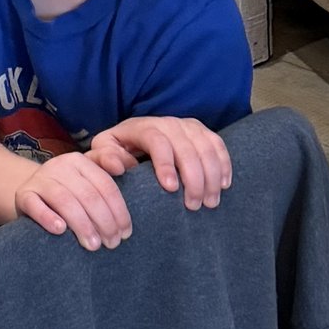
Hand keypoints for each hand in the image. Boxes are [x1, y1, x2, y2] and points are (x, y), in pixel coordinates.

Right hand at [11, 151, 135, 250]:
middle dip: (104, 222)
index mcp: (80, 160)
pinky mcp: (23, 194)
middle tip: (112, 244)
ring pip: (64, 200)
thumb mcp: (89, 179)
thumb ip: (109, 168)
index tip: (126, 233)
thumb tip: (126, 165)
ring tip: (93, 246)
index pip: (105, 185)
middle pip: (87, 194)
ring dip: (82, 225)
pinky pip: (35, 205)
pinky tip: (60, 230)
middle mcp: (59, 165)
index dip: (118, 211)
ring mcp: (39, 179)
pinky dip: (48, 217)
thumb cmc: (70, 192)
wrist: (31, 195)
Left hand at [91, 116, 233, 209]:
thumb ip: (105, 157)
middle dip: (194, 178)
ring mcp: (186, 126)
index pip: (157, 140)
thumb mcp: (105, 151)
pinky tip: (223, 185)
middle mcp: (166, 122)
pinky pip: (218, 145)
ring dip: (212, 176)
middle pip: (186, 146)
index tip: (171, 189)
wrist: (134, 137)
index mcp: (141, 126)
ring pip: (206, 147)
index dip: (166, 164)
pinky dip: (224, 164)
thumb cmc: (119, 149)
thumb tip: (117, 166)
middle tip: (194, 205)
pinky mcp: (201, 132)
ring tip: (210, 202)